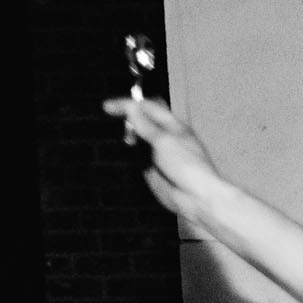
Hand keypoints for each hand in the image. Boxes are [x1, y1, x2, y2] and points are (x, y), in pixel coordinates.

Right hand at [102, 95, 222, 219]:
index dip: (127, 105)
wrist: (196, 197)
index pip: (147, 108)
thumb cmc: (189, 167)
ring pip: (136, 140)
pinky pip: (136, 159)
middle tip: (113, 125)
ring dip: (127, 139)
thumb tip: (131, 108)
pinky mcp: (152, 169)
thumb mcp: (164, 140)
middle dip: (127, 122)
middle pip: (140, 123)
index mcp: (173, 126)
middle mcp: (165, 137)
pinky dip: (128, 156)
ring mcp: (158, 154)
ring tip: (122, 142)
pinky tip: (121, 156)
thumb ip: (145, 125)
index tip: (107, 107)